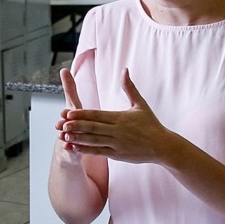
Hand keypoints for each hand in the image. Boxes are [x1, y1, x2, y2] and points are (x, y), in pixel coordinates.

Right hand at [54, 69, 89, 165]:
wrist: (68, 144)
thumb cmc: (73, 121)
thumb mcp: (72, 104)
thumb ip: (69, 88)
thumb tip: (63, 69)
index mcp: (70, 115)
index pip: (68, 111)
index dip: (66, 112)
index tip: (65, 113)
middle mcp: (66, 127)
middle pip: (64, 125)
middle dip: (64, 125)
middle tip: (65, 125)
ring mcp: (67, 139)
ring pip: (66, 137)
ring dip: (66, 137)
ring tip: (67, 137)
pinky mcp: (71, 151)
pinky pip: (70, 150)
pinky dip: (70, 149)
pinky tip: (70, 148)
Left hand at [56, 73, 184, 165]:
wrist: (162, 146)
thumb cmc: (151, 124)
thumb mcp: (140, 104)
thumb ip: (129, 88)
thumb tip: (125, 70)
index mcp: (120, 118)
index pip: (97, 115)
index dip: (82, 114)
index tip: (69, 112)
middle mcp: (117, 131)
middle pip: (93, 128)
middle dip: (76, 126)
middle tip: (62, 124)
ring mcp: (116, 144)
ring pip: (94, 141)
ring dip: (78, 138)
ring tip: (65, 136)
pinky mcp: (117, 154)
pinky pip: (99, 152)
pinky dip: (86, 150)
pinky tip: (76, 147)